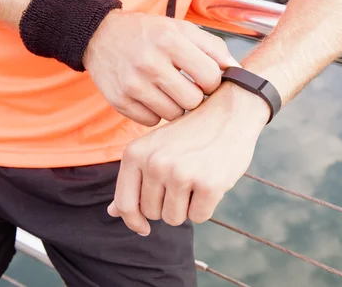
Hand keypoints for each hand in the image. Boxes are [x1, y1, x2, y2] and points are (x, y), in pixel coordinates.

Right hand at [83, 10, 237, 125]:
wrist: (101, 35)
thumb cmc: (149, 33)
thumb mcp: (181, 29)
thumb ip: (212, 47)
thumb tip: (237, 71)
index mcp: (169, 40)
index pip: (210, 76)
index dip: (213, 81)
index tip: (206, 79)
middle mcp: (150, 62)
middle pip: (193, 100)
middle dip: (195, 96)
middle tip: (188, 87)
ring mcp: (132, 83)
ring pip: (173, 114)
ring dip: (176, 106)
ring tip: (169, 90)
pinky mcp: (119, 100)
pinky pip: (151, 121)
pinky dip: (155, 113)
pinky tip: (151, 97)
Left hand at [107, 83, 270, 234]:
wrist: (229, 112)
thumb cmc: (189, 134)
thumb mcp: (154, 148)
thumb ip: (134, 180)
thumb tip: (112, 213)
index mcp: (135, 153)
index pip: (125, 204)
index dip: (133, 221)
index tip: (144, 228)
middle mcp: (154, 163)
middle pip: (152, 213)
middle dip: (168, 205)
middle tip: (183, 178)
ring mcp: (181, 173)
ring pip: (175, 218)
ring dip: (187, 207)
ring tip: (196, 178)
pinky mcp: (208, 184)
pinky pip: (199, 217)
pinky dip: (206, 206)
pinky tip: (211, 181)